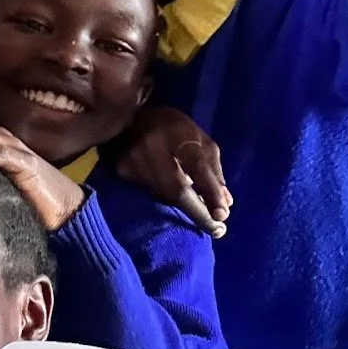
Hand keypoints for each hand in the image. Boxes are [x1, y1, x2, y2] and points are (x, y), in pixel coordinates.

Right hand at [116, 107, 230, 238]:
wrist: (129, 117)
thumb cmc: (172, 128)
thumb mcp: (199, 139)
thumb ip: (213, 169)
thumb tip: (225, 203)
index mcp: (177, 132)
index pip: (196, 165)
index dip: (210, 191)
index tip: (222, 215)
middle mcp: (153, 145)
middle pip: (176, 188)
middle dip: (198, 212)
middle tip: (217, 231)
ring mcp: (133, 160)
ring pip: (163, 195)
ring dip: (185, 209)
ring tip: (203, 218)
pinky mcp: (122, 171)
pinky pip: (149, 194)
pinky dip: (166, 201)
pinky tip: (175, 202)